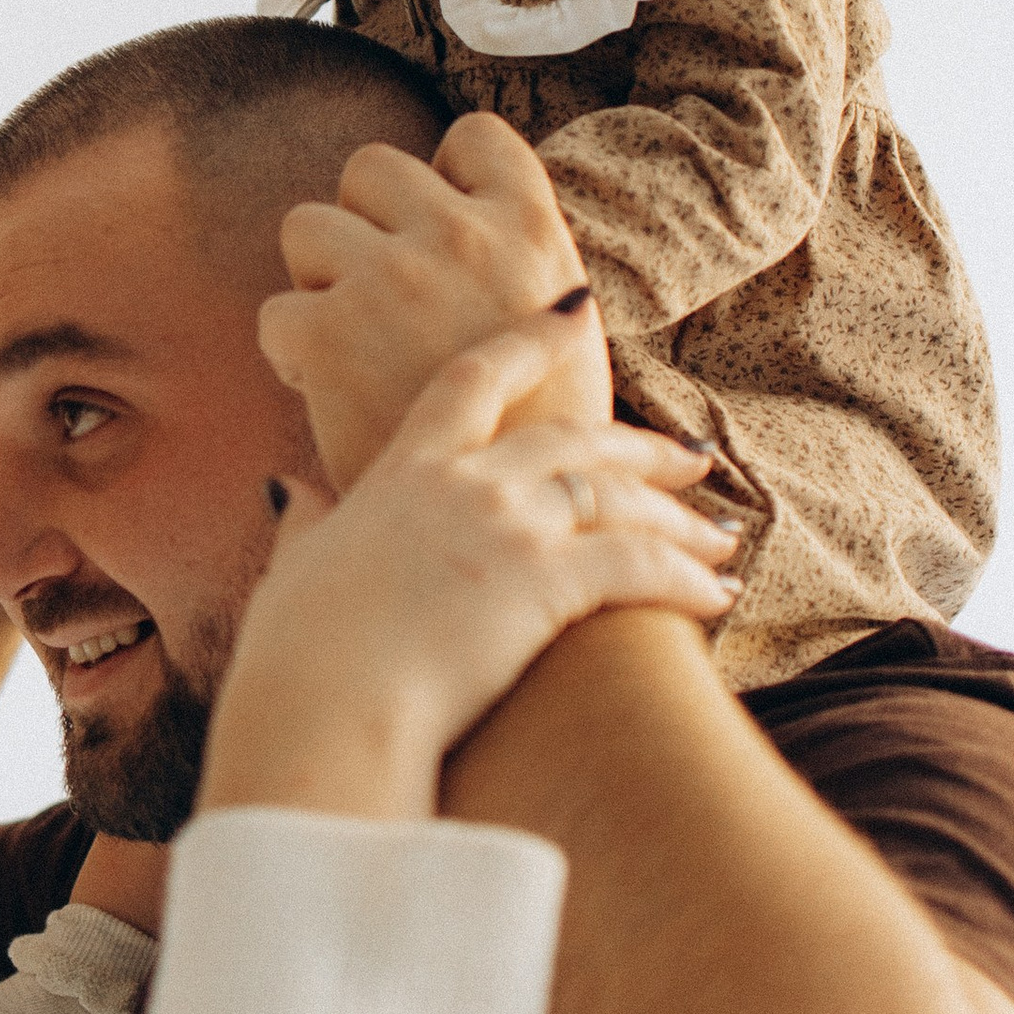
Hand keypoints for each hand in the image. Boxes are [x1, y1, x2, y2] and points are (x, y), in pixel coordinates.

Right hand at [199, 316, 737, 821]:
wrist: (321, 704)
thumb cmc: (297, 653)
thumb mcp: (293, 569)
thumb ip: (307, 523)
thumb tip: (295, 493)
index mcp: (404, 472)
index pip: (473, 379)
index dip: (529, 340)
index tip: (576, 310)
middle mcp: (465, 483)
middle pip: (575, 439)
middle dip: (643, 446)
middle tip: (692, 458)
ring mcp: (508, 528)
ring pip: (618, 498)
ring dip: (679, 519)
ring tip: (721, 537)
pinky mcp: (544, 583)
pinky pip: (638, 567)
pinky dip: (686, 580)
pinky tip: (718, 597)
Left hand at [262, 116, 610, 492]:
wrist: (525, 535)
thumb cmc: (544, 448)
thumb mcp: (564, 340)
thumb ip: (517, 277)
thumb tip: (485, 242)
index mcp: (533, 228)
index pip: (473, 137)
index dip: (445, 180)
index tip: (442, 236)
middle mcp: (462, 235)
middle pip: (370, 168)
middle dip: (364, 226)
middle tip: (383, 302)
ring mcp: (394, 279)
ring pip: (305, 224)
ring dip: (317, 278)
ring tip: (350, 342)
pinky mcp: (332, 333)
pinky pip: (275, 310)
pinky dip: (289, 350)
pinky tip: (322, 390)